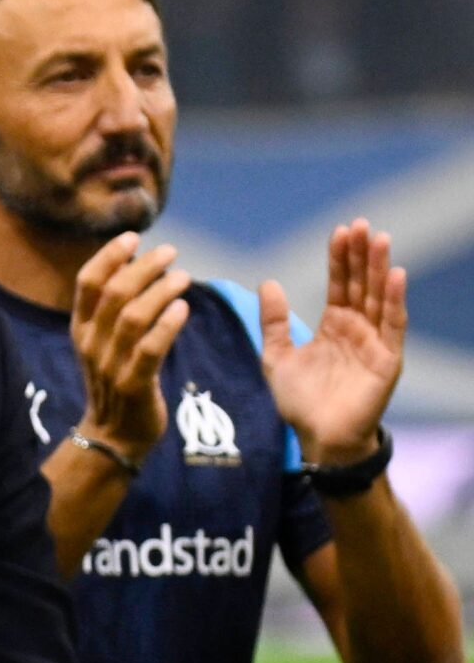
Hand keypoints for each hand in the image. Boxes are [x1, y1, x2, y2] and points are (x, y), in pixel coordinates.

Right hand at [70, 231, 190, 463]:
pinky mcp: (134, 384)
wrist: (113, 435)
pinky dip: (168, 325)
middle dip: (144, 267)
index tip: (134, 237)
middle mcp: (91, 343)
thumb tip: (137, 265)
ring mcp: (110, 365)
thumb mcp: (103, 342)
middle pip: (114, 294)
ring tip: (183, 276)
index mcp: (80, 328)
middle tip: (170, 252)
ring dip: (161, 291)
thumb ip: (114, 309)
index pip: (87, 283)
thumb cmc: (115, 379)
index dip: (109, 256)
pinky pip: (150, 349)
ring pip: (134, 317)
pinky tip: (183, 308)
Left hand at [265, 218, 406, 465]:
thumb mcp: (277, 355)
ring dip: (380, 268)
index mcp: (333, 324)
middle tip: (361, 224)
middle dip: (361, 255)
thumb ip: (274, 321)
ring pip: (378, 297)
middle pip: (361, 284)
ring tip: (379, 239)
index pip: (339, 283)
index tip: (340, 231)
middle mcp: (357, 328)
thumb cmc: (299, 401)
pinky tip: (395, 275)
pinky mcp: (387, 359)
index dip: (340, 258)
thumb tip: (268, 282)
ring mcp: (374, 342)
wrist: (318, 437)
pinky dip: (394, 300)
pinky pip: (392, 325)